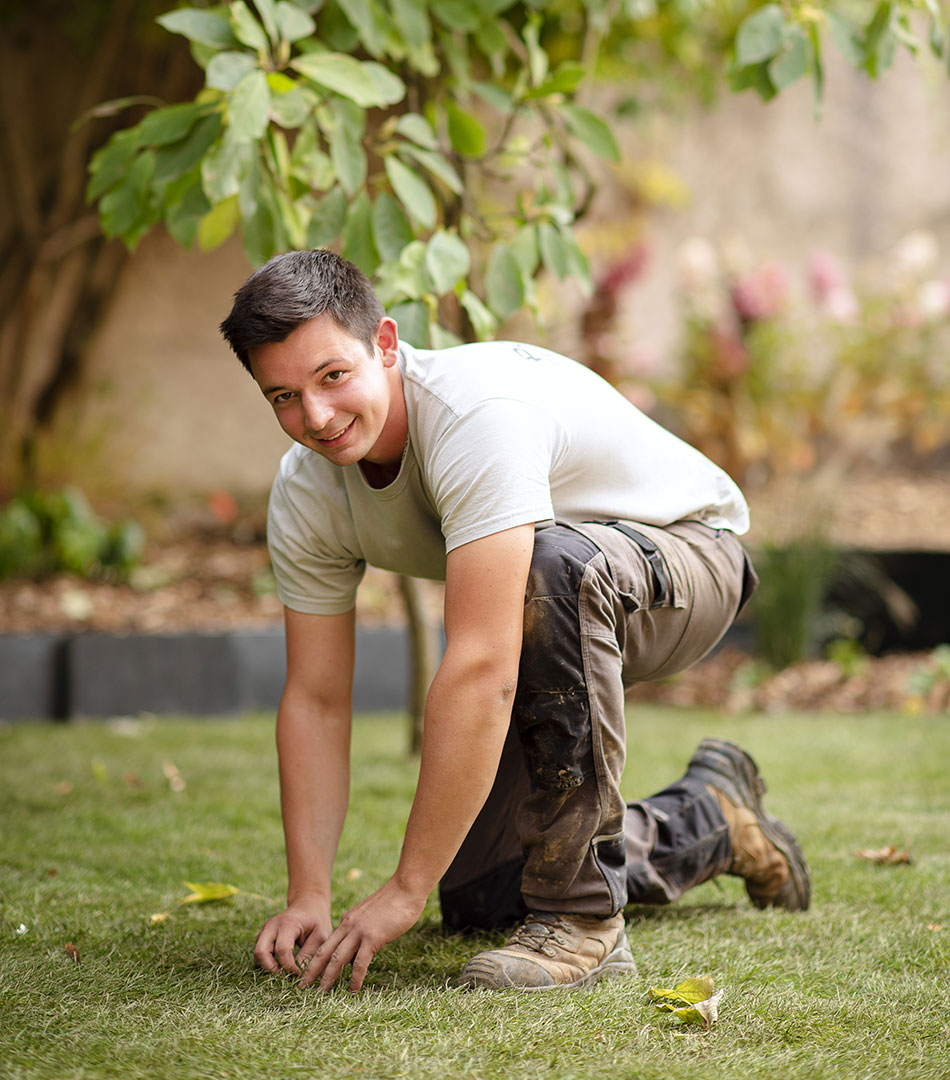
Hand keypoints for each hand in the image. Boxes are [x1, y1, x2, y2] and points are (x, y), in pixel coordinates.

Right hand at [253, 896, 332, 976]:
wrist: (309, 904)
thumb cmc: (317, 920)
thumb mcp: (321, 936)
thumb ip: (309, 955)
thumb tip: (299, 976)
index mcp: (288, 923)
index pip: (282, 950)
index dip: (288, 967)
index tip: (298, 974)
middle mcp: (272, 926)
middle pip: (260, 952)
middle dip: (270, 969)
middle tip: (285, 977)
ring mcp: (265, 931)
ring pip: (257, 954)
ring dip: (268, 967)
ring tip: (284, 973)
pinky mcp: (263, 936)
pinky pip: (260, 953)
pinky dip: (267, 963)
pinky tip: (280, 967)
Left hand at [300, 877, 426, 992]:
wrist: (405, 888)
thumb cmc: (393, 901)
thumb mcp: (370, 915)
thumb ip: (362, 930)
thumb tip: (359, 952)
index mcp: (347, 919)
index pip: (327, 944)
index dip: (316, 960)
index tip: (308, 974)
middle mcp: (348, 925)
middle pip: (324, 952)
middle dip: (311, 972)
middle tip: (301, 988)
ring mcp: (359, 931)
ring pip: (337, 959)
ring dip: (327, 978)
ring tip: (320, 994)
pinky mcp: (372, 937)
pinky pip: (360, 963)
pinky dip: (355, 979)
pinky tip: (353, 990)